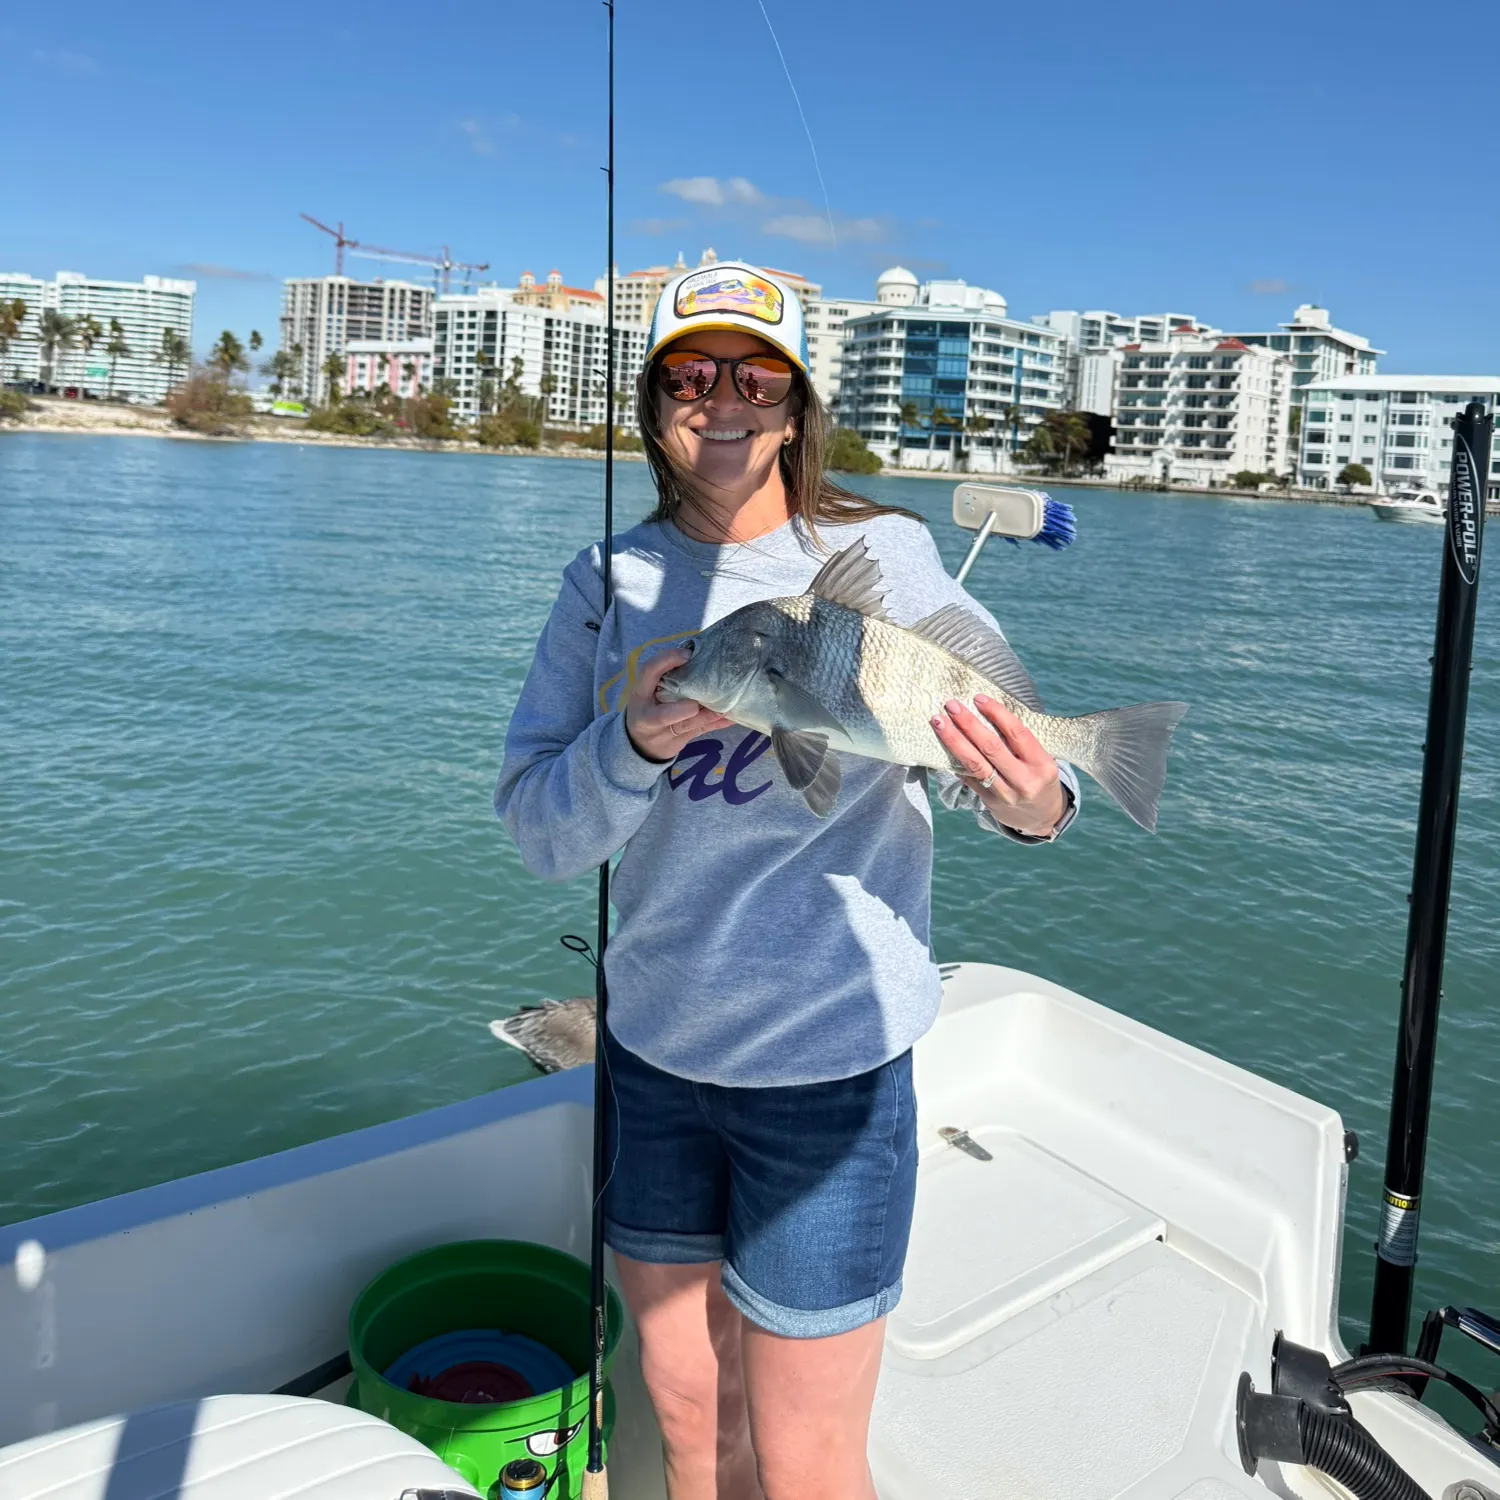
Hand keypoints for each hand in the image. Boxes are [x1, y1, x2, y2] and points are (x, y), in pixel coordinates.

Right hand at [624, 649, 732, 762]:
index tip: (686, 654)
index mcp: (639, 695)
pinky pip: (699, 732)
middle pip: (663, 715)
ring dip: (707, 716)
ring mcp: (662, 733)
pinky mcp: (677, 743)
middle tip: (697, 702)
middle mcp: (647, 717)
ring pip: (686, 726)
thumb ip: (664, 678)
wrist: (639, 744)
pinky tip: (731, 718)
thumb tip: (693, 653)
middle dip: (683, 710)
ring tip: (725, 707)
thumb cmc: (647, 707)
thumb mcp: (646, 692)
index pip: (647, 673)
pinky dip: (716, 724)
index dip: (665, 661)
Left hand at [932, 695, 1065, 837]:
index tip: (977, 698)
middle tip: (951, 705)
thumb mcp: (1041, 759)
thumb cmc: (1040, 778)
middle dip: (968, 724)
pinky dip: (955, 760)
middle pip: (991, 748)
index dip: (996, 713)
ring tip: (939, 722)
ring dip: (954, 741)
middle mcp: (1024, 780)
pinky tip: (941, 745)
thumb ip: (1020, 741)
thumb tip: (985, 711)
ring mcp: (1005, 794)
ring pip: (975, 764)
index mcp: (1042, 764)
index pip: (1017, 733)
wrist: (1043, 817)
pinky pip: (968, 778)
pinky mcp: (989, 802)